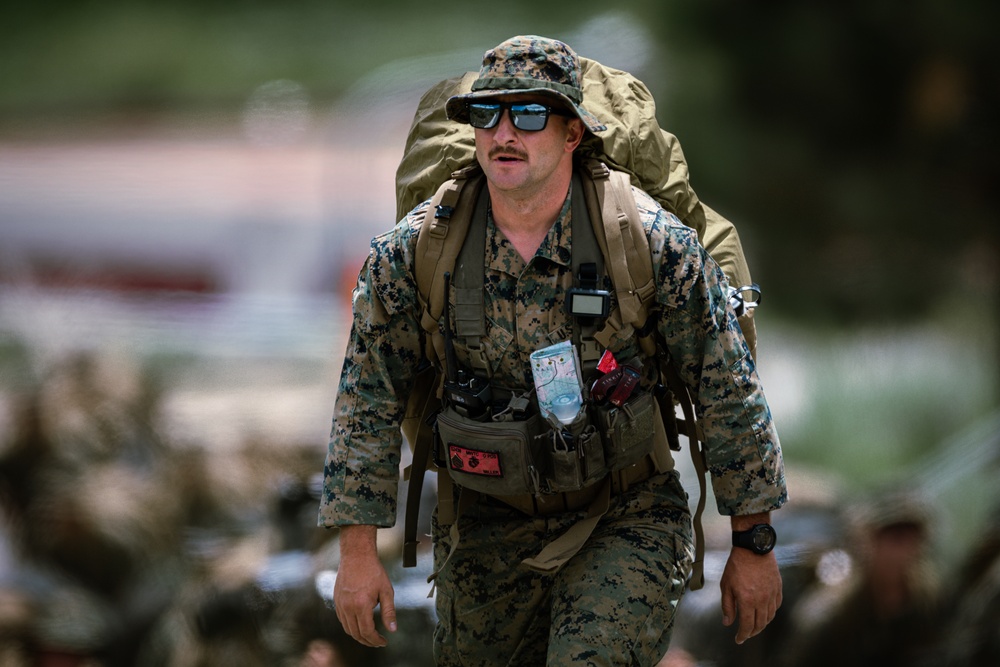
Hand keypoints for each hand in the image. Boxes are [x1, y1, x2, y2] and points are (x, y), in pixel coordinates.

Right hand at [334, 525, 396, 647]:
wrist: (356, 555)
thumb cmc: (374, 571)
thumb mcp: (386, 591)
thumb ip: (389, 612)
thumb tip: (393, 630)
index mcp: (361, 605)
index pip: (367, 632)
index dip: (376, 640)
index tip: (384, 642)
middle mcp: (348, 607)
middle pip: (356, 633)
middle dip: (368, 641)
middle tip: (378, 642)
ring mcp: (340, 604)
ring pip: (347, 628)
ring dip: (358, 635)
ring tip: (369, 636)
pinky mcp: (336, 600)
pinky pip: (342, 619)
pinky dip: (350, 626)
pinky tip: (359, 624)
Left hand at [720, 546, 781, 643]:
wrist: (753, 548)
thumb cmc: (737, 565)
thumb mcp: (726, 585)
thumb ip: (728, 606)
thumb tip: (728, 623)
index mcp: (747, 601)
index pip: (747, 626)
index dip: (743, 636)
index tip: (738, 640)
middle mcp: (762, 600)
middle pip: (760, 624)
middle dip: (752, 632)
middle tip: (746, 634)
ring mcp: (772, 594)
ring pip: (770, 617)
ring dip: (762, 624)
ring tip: (754, 625)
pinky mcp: (778, 588)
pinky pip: (776, 606)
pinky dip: (771, 612)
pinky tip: (765, 612)